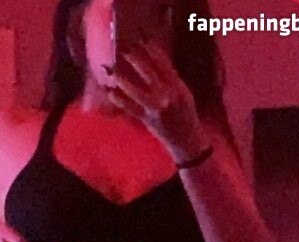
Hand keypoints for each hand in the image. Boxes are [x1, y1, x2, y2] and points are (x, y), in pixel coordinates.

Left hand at [104, 41, 211, 162]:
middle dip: (135, 60)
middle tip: (124, 50)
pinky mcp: (148, 120)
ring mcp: (156, 109)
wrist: (187, 142)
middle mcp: (167, 96)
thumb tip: (157, 62)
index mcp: (178, 88)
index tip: (143, 41)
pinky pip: (131, 109)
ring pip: (136, 91)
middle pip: (148, 73)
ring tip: (113, 71)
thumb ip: (172, 80)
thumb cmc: (186, 116)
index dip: (152, 51)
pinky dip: (120, 101)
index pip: (164, 64)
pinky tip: (111, 93)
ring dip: (123, 79)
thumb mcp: (185, 95)